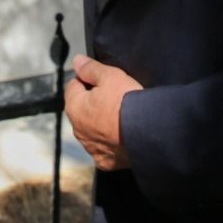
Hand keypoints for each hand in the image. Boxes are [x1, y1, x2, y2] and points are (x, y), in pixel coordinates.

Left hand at [64, 55, 140, 170]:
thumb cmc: (128, 104)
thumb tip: (77, 61)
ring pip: (93, 130)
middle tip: (116, 97)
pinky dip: (112, 141)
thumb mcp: (110, 76)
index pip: (73, 86)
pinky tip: (124, 133)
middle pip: (82, 109)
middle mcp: (78, 130)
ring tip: (122, 115)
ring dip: (102, 123)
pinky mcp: (106, 161)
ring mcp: (91, 148)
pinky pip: (105, 148)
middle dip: (94, 102)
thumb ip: (91, 68)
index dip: (88, 79)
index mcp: (74, 107)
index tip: (103, 80)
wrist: (149, 133)